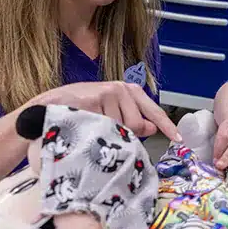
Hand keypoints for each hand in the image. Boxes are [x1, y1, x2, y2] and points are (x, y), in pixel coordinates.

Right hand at [26, 81, 180, 140]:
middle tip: (104, 130)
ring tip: (92, 126)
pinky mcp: (94, 99)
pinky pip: (105, 127)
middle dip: (124, 134)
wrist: (49, 106)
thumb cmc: (82, 110)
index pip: (153, 111)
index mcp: (129, 91)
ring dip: (107, 134)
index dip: (166, 126)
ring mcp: (107, 93)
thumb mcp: (111, 113)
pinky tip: (86, 125)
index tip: (178, 139)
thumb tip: (152, 128)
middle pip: (136, 125)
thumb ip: (132, 120)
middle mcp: (121, 89)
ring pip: (120, 128)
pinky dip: (96, 132)